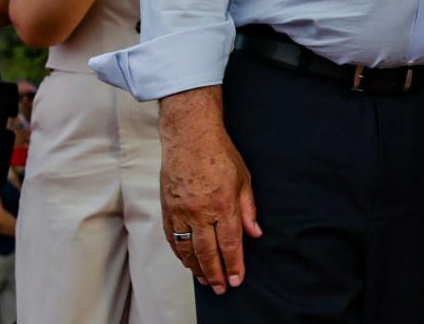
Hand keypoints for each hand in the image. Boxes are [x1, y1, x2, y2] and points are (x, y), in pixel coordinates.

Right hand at [159, 88, 260, 294]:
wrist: (189, 135)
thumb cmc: (219, 153)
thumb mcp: (244, 179)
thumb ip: (249, 209)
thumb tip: (256, 234)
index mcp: (223, 203)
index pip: (230, 243)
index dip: (234, 265)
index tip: (237, 280)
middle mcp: (200, 211)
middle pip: (208, 252)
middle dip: (216, 273)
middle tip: (221, 288)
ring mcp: (181, 211)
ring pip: (187, 249)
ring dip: (196, 268)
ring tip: (206, 280)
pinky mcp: (167, 208)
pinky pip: (172, 238)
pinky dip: (180, 253)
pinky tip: (187, 261)